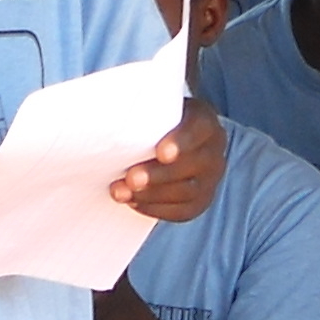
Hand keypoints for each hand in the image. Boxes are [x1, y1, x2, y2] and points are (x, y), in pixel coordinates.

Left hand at [113, 96, 223, 225]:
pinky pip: (182, 211)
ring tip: (121, 193)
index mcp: (204, 121)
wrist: (163, 140)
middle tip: (130, 179)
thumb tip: (106, 108)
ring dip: (151, 194)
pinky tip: (133, 202)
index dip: (182, 141)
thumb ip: (139, 110)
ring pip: (187, 191)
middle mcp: (214, 150)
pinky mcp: (201, 201)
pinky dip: (155, 209)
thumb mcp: (150, 108)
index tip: (161, 153)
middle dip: (159, 175)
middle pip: (193, 165)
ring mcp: (210, 178)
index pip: (199, 128)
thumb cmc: (152, 120)